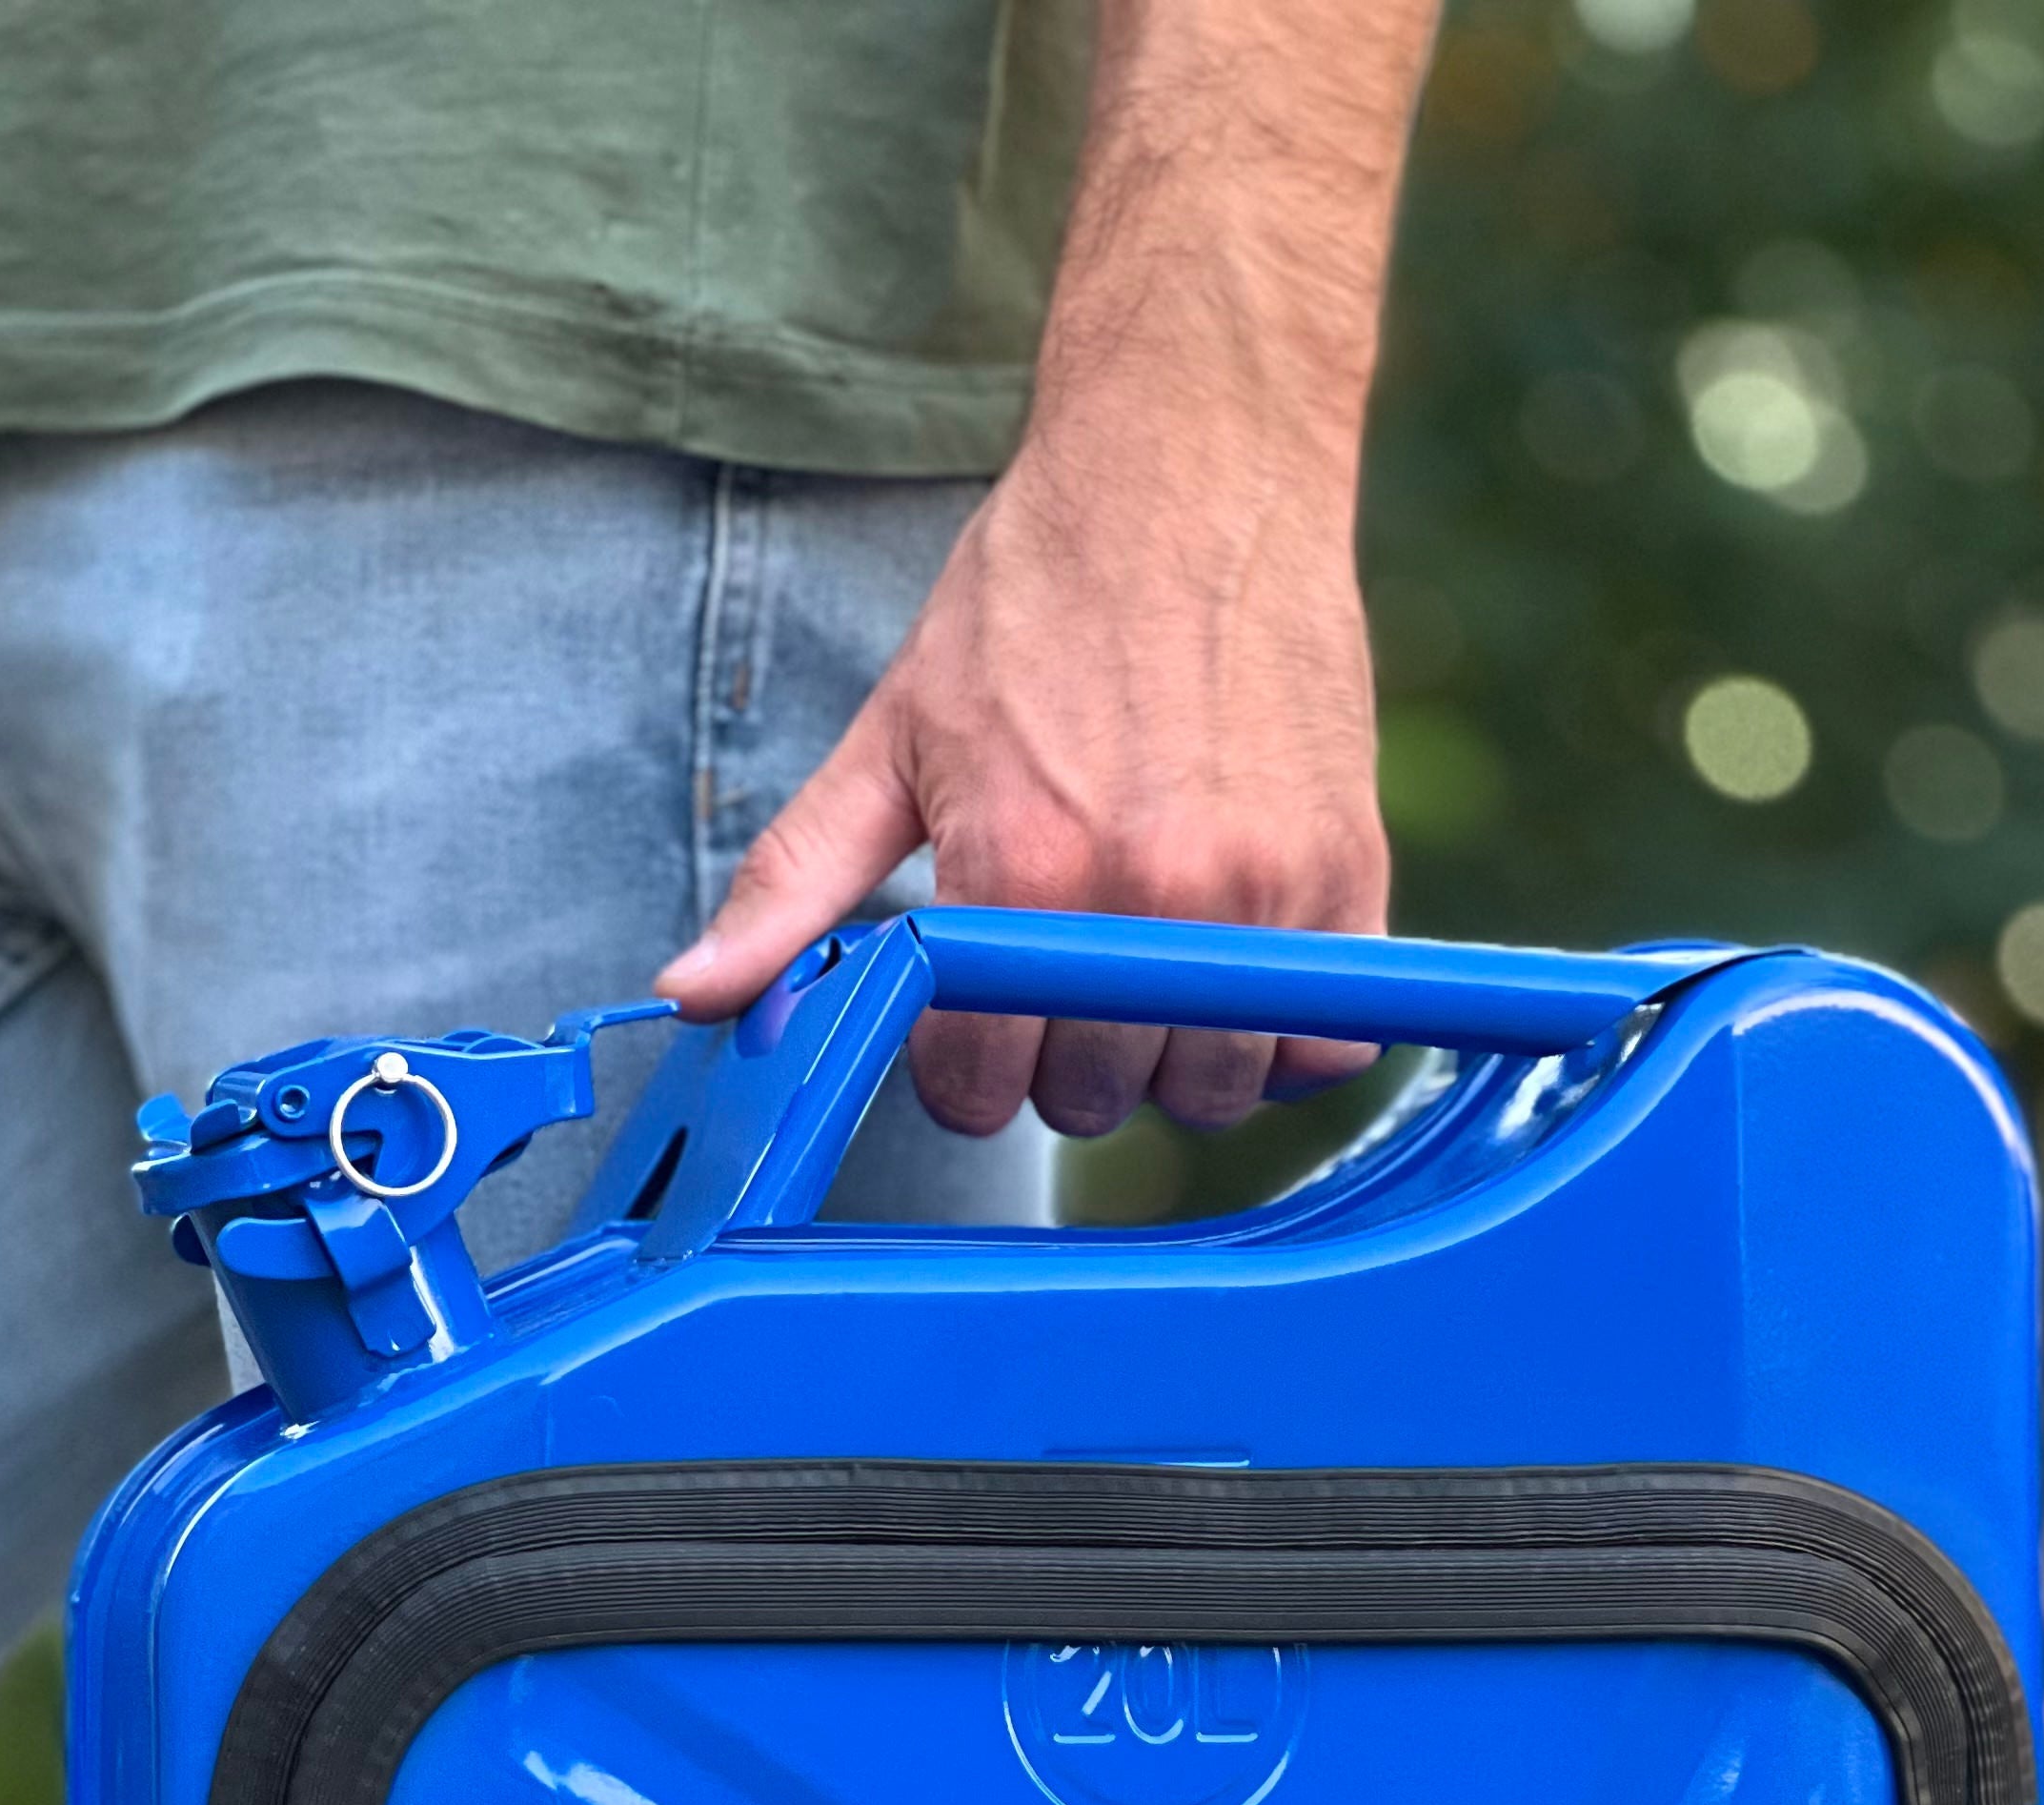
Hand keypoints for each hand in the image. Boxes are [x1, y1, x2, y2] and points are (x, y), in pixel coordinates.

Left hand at [658, 422, 1387, 1139]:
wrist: (1192, 463)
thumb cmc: (1034, 596)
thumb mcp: (890, 734)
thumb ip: (794, 881)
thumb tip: (694, 991)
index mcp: (1021, 871)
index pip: (983, 1092)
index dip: (965, 1070)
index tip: (975, 1015)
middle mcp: (1147, 896)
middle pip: (1094, 1101)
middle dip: (1063, 1061)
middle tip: (1061, 969)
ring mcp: (1262, 891)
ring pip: (1212, 1092)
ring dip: (1173, 1059)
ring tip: (1145, 963)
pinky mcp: (1349, 873)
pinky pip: (1324, 1046)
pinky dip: (1285, 1034)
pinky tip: (1234, 961)